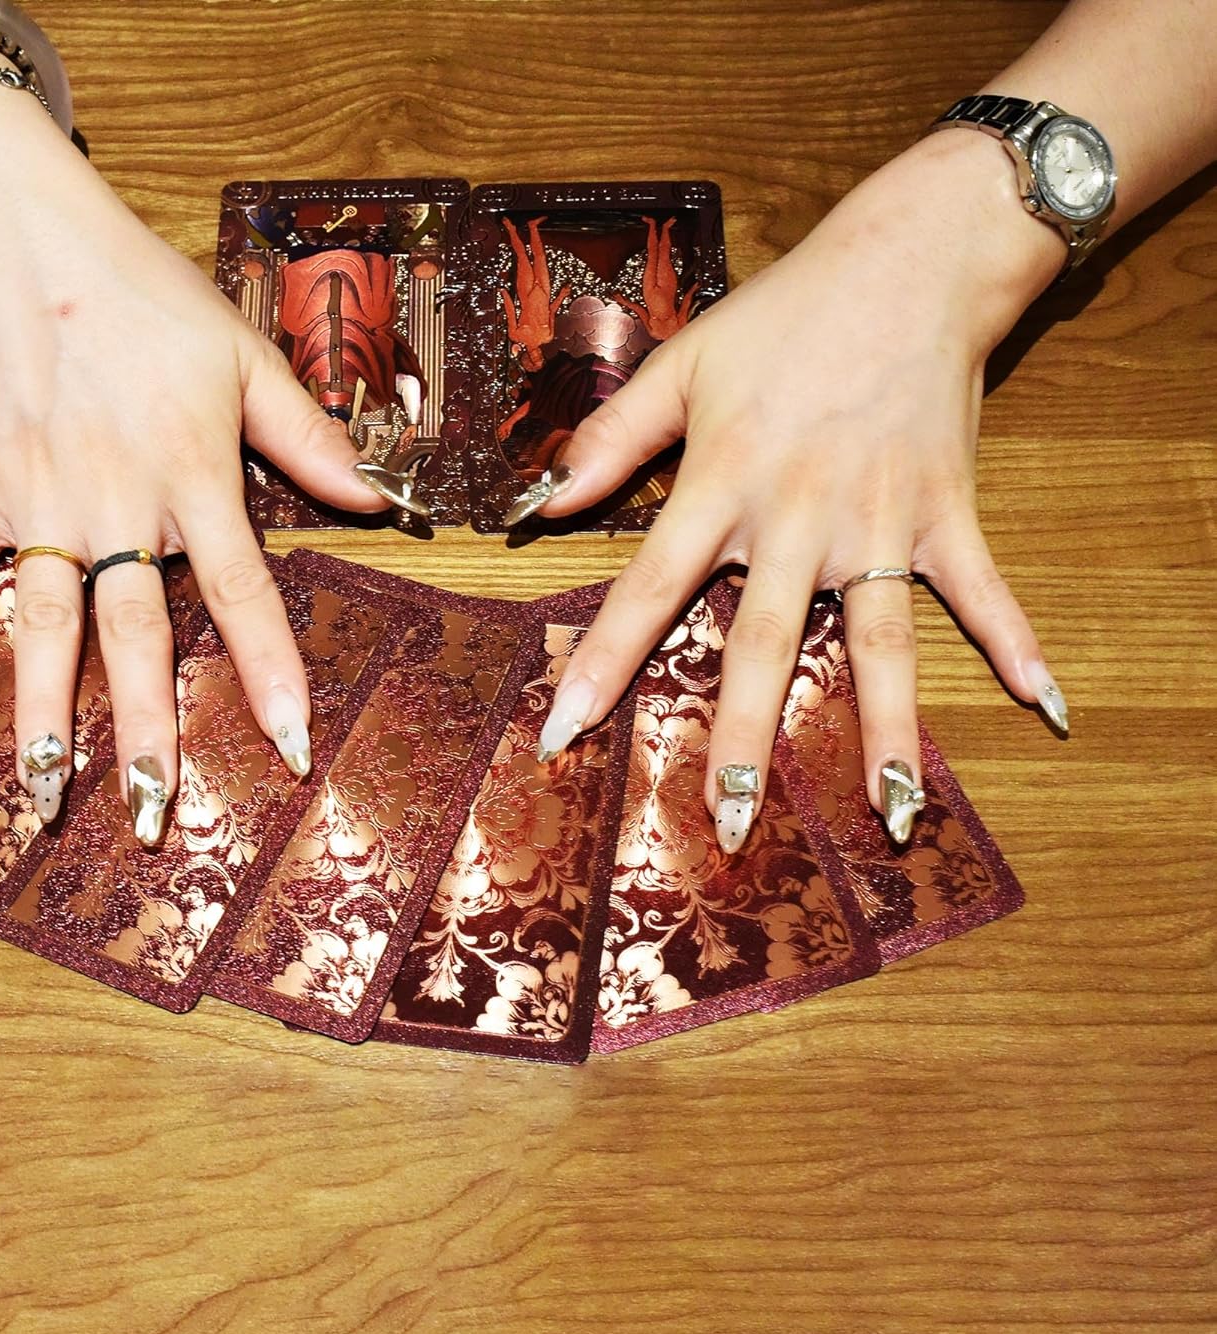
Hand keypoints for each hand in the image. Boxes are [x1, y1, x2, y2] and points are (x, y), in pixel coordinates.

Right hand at [0, 98, 390, 840]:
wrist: (35, 241)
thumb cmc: (152, 302)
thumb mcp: (248, 359)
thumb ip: (311, 439)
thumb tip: (381, 501)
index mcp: (193, 476)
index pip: (242, 593)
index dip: (268, 673)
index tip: (288, 748)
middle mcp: (117, 503)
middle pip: (135, 634)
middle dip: (143, 729)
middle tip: (151, 814)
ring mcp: (38, 502)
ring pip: (44, 624)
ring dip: (41, 713)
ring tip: (42, 795)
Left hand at [530, 130, 1069, 849]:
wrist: (910, 261)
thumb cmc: (785, 316)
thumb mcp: (682, 364)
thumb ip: (610, 438)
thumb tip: (541, 505)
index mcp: (723, 483)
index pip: (648, 588)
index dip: (603, 660)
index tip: (564, 731)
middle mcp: (798, 517)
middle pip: (766, 642)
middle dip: (747, 737)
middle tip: (730, 822)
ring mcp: (879, 521)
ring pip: (879, 639)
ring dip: (881, 725)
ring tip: (887, 811)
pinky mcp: (944, 512)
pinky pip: (980, 587)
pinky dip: (1014, 639)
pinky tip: (1043, 702)